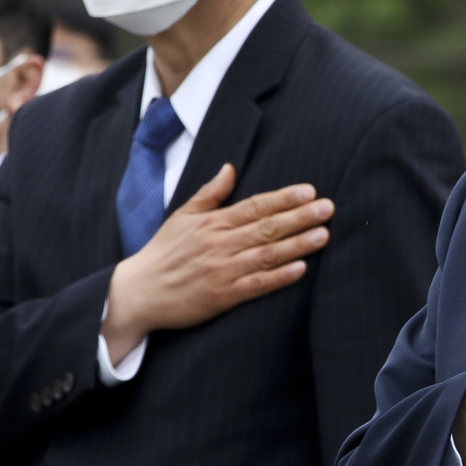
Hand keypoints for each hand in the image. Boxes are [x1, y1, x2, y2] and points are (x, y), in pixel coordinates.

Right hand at [103, 164, 332, 361]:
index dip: (284, 198)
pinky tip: (301, 269)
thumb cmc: (163, 253)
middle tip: (328, 208)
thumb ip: (210, 194)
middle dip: (300, 217)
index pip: (255, 206)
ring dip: (297, 244)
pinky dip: (279, 278)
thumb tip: (230, 167)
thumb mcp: (182, 216)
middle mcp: (219, 245)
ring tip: (324, 235)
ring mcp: (222, 271)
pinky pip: (256, 286)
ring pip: (266, 255)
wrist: (138, 293)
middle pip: (266, 228)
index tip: (309, 191)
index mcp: (212, 223)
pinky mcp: (222, 297)